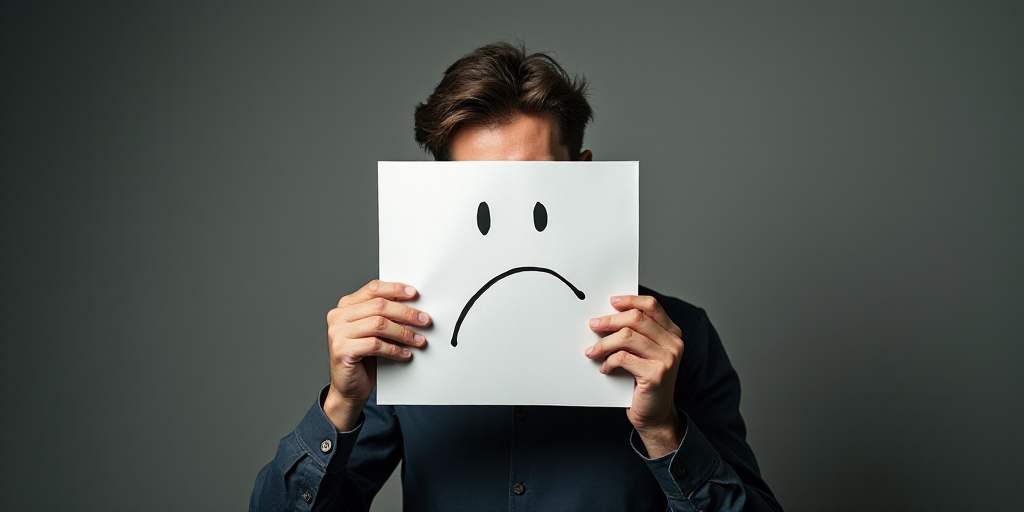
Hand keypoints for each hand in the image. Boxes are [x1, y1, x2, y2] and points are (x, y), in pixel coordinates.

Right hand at [323, 280, 430, 430]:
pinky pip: (375, 345)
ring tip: (418, 340)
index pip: (373, 289)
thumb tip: (414, 308)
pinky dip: (395, 349)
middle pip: (379, 306)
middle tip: (424, 320)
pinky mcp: (342, 350)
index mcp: (346, 306)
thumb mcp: (374, 332)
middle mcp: (338, 316)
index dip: (395, 289)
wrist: (349, 388)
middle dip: (406, 312)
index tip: (414, 294)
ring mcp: (338, 333)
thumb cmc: (364, 358)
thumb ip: (385, 317)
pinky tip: (405, 353)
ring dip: (404, 332)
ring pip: (379, 324)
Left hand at [586, 295, 685, 457]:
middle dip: (609, 320)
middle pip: (636, 318)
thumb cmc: (646, 382)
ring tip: (593, 351)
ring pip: (626, 337)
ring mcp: (667, 359)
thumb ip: (637, 334)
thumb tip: (608, 316)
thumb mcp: (646, 353)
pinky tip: (605, 367)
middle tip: (593, 325)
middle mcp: (673, 344)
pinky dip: (609, 361)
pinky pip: (623, 358)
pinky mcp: (656, 374)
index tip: (611, 302)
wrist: (656, 414)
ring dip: (604, 343)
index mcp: (672, 333)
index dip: (630, 300)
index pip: (651, 306)